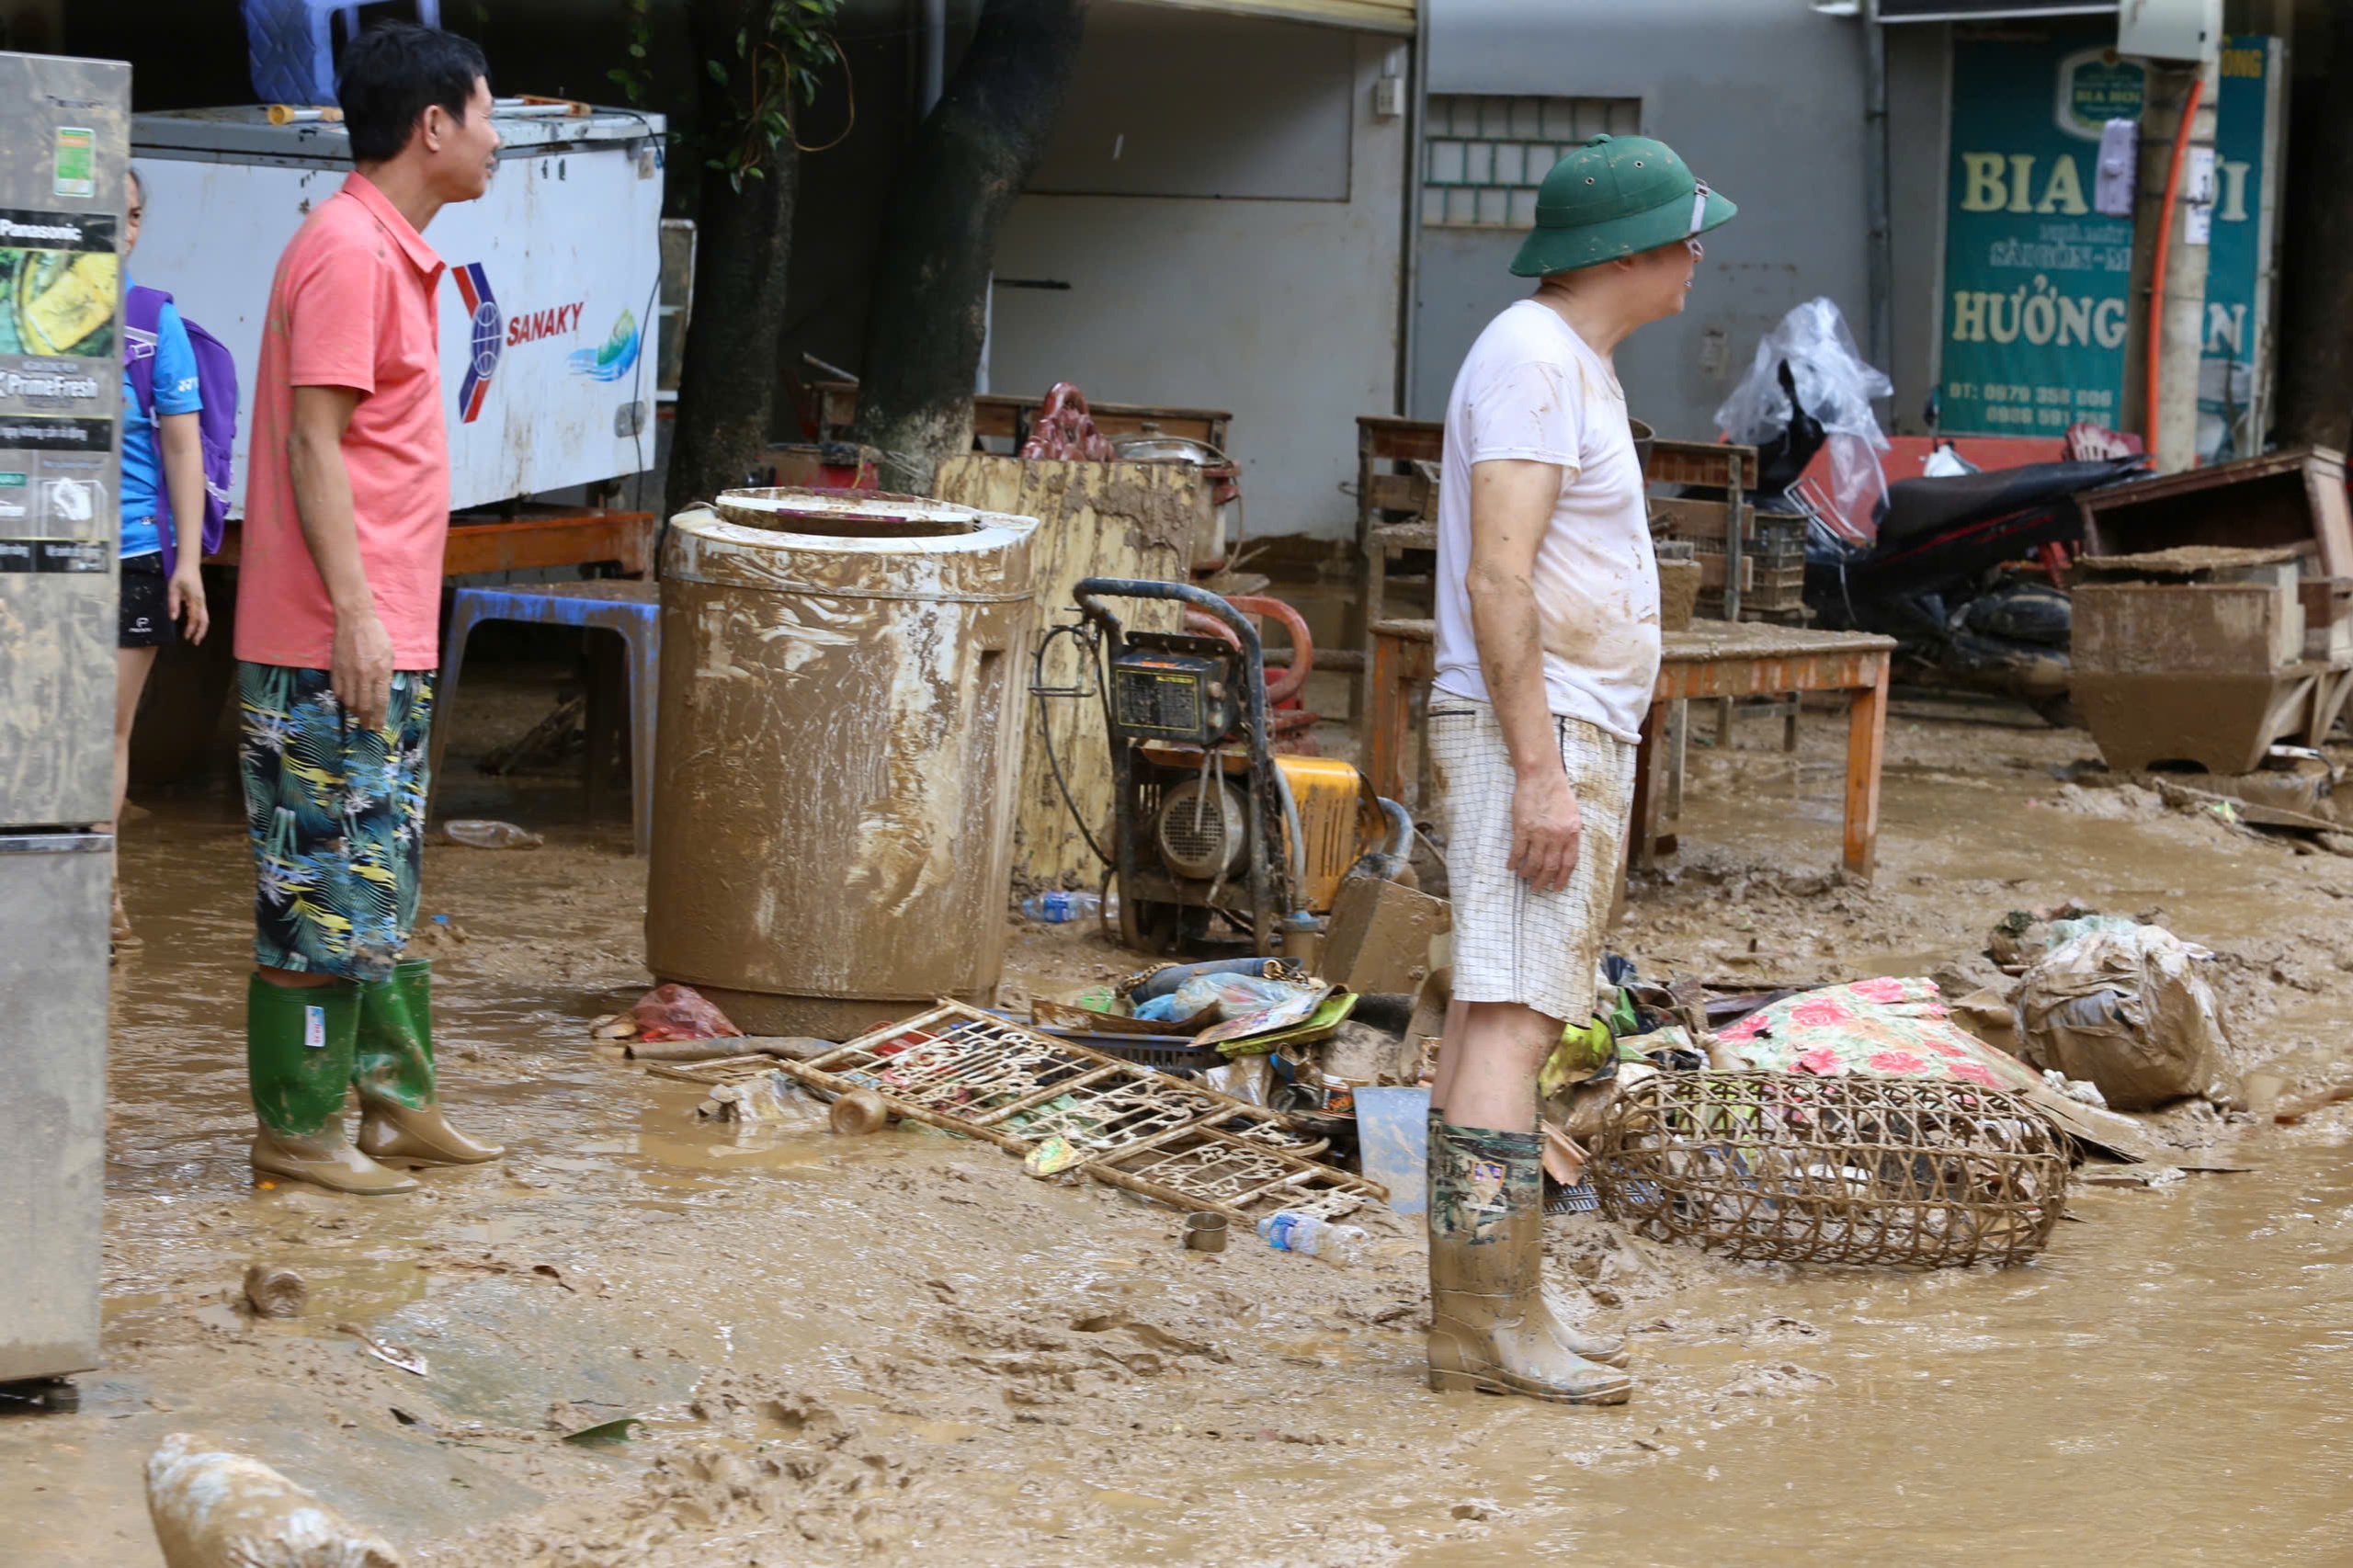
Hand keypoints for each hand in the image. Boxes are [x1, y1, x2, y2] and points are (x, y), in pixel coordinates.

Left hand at [167, 563, 208, 644]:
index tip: (185, 637)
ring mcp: (202, 601)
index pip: (194, 618)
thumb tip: (173, 618)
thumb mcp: (173, 588)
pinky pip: (203, 614)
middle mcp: (201, 602)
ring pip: (205, 618)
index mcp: (195, 600)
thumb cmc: (180, 576)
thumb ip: (173, 603)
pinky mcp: (200, 600)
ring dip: (201, 628)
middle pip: (205, 620)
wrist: (189, 565)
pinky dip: (200, 622)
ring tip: (196, 637)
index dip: (190, 629)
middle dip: (201, 632)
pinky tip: (194, 626)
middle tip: (195, 642)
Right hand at [331, 606, 394, 731]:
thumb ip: (386, 676)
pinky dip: (343, 699)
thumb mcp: (390, 656)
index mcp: (381, 672)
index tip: (378, 728)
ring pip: (349, 701)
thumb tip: (382, 694)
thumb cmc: (377, 637)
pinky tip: (348, 701)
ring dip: (354, 711)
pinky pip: (337, 690)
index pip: (380, 702)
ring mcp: (348, 673)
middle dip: (366, 720)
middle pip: (364, 706)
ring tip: (359, 715)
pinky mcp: (336, 669)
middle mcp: (364, 675)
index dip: (379, 718)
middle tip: (368, 727)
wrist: (355, 621)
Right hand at [1509, 766, 1581, 894]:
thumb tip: (1563, 853)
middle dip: (1543, 881)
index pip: (1568, 863)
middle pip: (1550, 867)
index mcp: (1571, 832)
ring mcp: (1539, 833)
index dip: (1562, 878)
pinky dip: (1514, 862)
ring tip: (1524, 878)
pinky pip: (1518, 851)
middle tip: (1537, 888)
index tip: (1557, 888)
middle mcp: (1556, 836)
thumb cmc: (1557, 792)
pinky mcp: (1522, 828)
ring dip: (1528, 874)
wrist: (1541, 776)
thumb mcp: (1572, 814)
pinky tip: (1511, 866)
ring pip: (1533, 863)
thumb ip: (1570, 834)